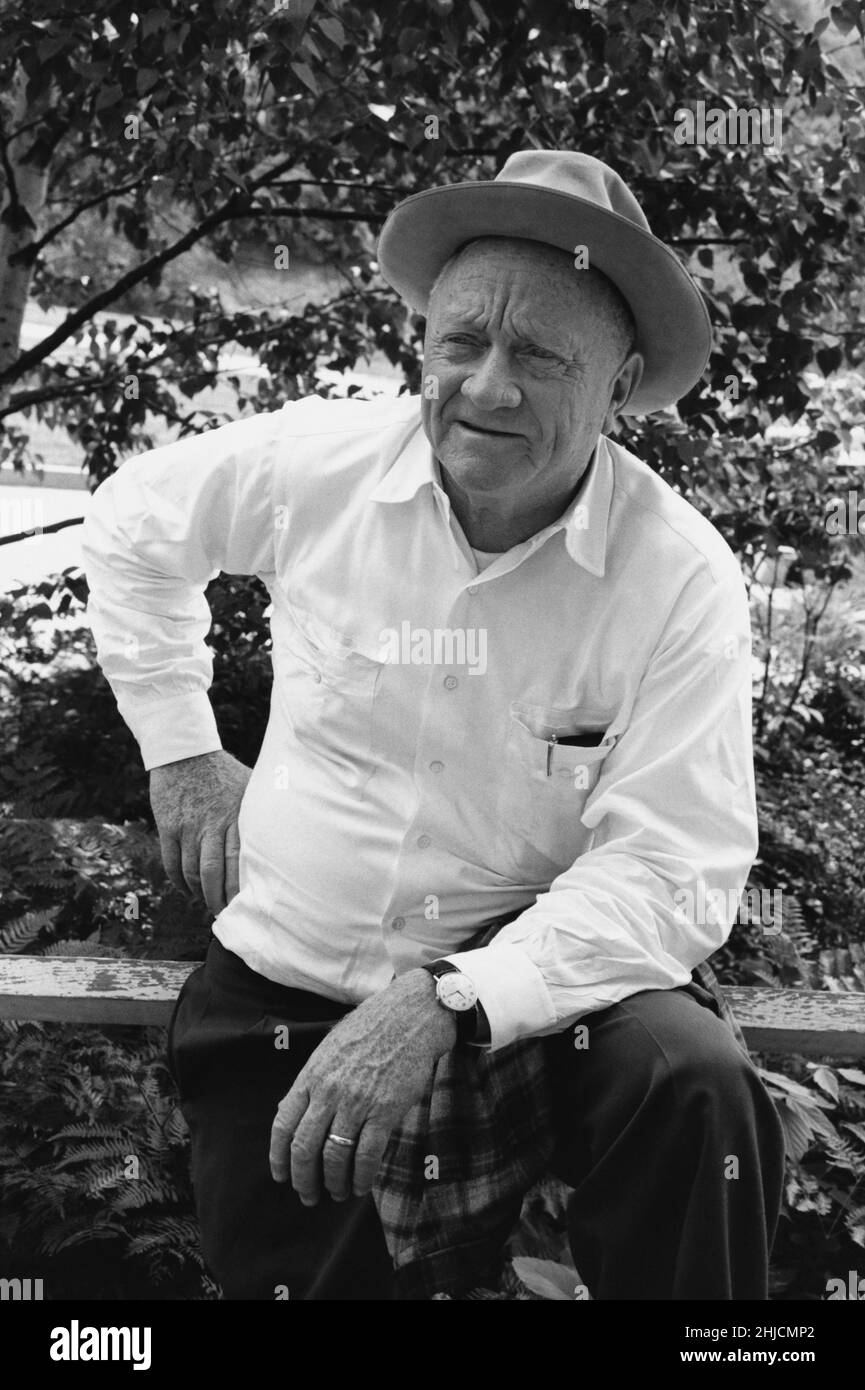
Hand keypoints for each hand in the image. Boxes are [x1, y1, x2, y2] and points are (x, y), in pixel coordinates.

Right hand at [149, 749, 251, 914]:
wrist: (184, 752)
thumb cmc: (224, 770)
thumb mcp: (250, 785)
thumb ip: (263, 810)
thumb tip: (290, 828)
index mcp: (235, 818)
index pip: (238, 863)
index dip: (239, 890)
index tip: (246, 907)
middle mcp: (211, 825)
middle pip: (212, 873)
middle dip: (218, 900)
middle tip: (224, 915)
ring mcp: (188, 827)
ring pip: (191, 872)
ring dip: (198, 893)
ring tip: (207, 904)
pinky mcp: (168, 826)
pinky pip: (171, 862)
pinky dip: (178, 881)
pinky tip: (186, 890)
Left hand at [269, 969, 456, 1202]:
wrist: (411, 1015)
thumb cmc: (371, 1028)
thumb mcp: (330, 1048)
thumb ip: (311, 1081)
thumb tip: (289, 1112)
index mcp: (311, 1076)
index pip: (283, 1125)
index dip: (278, 1157)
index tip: (280, 1176)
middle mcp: (329, 1092)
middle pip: (305, 1148)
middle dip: (303, 1179)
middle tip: (307, 1196)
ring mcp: (357, 1102)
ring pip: (335, 1157)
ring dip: (334, 1183)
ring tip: (336, 1193)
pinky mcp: (386, 1110)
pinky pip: (367, 1155)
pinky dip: (361, 1177)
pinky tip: (359, 1186)